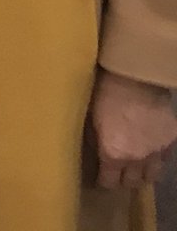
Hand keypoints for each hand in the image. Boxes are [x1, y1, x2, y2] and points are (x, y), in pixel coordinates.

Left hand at [89, 69, 176, 187]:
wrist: (135, 77)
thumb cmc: (105, 92)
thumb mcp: (90, 117)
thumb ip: (94, 139)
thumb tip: (95, 151)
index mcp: (114, 154)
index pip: (109, 182)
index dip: (103, 182)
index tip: (99, 178)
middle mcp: (137, 160)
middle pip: (132, 183)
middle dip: (123, 180)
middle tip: (116, 172)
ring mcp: (157, 152)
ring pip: (152, 176)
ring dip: (142, 173)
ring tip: (134, 165)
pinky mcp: (171, 141)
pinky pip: (165, 159)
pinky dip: (156, 158)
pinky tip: (149, 149)